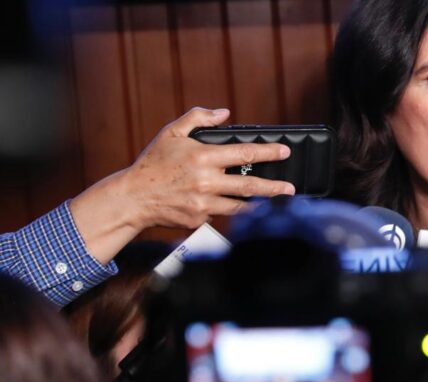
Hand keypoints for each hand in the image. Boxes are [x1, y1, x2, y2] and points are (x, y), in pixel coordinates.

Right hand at [118, 107, 293, 228]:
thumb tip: (224, 113)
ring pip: (241, 206)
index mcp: (203, 158)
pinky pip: (220, 214)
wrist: (133, 198)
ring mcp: (203, 203)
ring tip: (276, 202)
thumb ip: (198, 118)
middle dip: (275, 187)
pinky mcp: (199, 219)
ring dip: (260, 204)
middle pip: (250, 186)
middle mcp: (206, 182)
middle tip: (291, 188)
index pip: (245, 154)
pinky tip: (236, 206)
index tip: (284, 151)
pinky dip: (228, 209)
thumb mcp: (171, 133)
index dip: (268, 152)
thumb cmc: (153, 164)